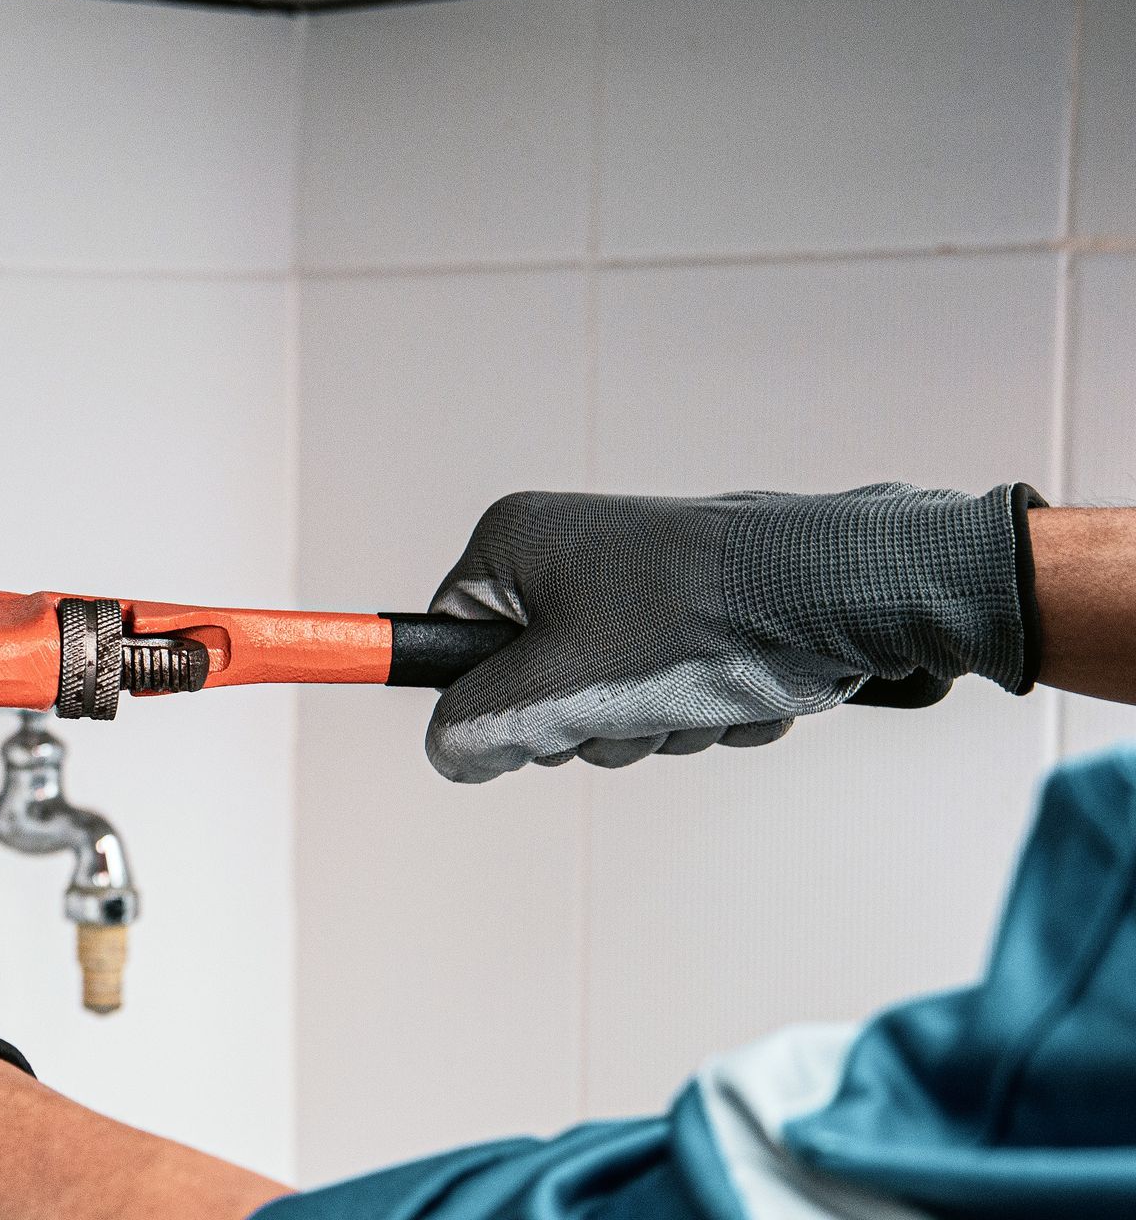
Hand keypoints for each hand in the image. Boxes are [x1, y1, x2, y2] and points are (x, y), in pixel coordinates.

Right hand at [426, 483, 1040, 781]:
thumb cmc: (702, 623)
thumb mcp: (557, 690)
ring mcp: (636, 581)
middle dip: (594, 725)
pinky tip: (745, 688)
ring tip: (705, 693)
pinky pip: (669, 694)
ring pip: (608, 702)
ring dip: (658, 727)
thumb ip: (474, 728)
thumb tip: (449, 754)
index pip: (447, 646)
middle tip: (637, 708)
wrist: (850, 591)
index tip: (544, 719)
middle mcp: (569, 550)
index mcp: (515, 542)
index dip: (492, 704)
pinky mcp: (696, 612)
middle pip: (531, 687)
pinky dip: (704, 712)